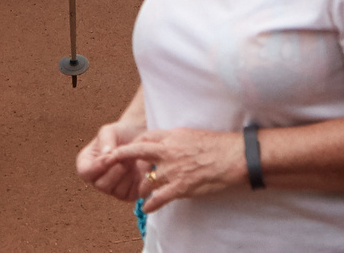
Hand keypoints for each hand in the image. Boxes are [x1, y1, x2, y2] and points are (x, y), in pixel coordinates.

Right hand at [76, 115, 151, 199]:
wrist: (138, 136)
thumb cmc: (120, 133)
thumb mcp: (109, 131)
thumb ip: (106, 140)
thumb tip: (106, 153)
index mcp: (87, 165)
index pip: (85, 172)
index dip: (96, 167)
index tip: (110, 156)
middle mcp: (97, 180)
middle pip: (101, 185)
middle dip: (115, 170)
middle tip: (125, 155)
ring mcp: (113, 189)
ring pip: (117, 191)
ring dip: (126, 173)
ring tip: (132, 158)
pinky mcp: (128, 194)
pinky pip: (130, 194)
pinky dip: (136, 180)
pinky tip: (139, 167)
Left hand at [114, 127, 246, 209]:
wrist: (234, 156)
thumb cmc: (219, 144)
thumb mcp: (194, 135)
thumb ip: (177, 141)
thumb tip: (169, 145)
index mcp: (173, 136)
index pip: (145, 137)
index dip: (134, 144)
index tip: (129, 150)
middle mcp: (168, 151)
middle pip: (136, 152)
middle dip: (120, 157)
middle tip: (109, 163)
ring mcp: (173, 170)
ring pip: (146, 181)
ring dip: (142, 189)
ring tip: (141, 194)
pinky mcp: (180, 186)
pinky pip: (158, 198)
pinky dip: (150, 205)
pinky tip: (147, 208)